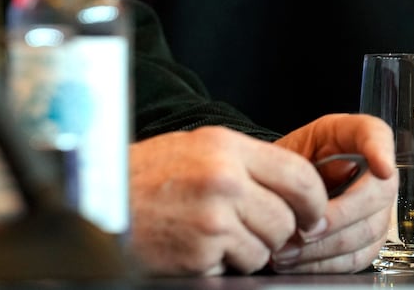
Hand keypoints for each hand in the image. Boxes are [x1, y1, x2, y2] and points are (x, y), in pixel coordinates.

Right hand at [127, 125, 336, 274]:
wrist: (100, 203)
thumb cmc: (143, 177)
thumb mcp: (195, 148)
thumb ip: (242, 163)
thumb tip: (291, 188)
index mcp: (225, 147)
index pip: (299, 174)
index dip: (313, 200)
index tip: (310, 214)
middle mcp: (224, 178)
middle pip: (287, 218)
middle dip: (276, 231)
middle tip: (250, 228)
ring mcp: (214, 217)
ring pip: (267, 247)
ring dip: (248, 249)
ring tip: (213, 234)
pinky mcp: (203, 252)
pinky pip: (239, 266)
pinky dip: (223, 263)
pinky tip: (196, 246)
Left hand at [267, 113, 396, 273]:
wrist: (274, 190)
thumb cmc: (280, 166)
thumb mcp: (284, 151)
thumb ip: (301, 166)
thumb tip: (319, 192)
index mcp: (350, 136)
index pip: (377, 134)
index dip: (382, 150)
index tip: (382, 168)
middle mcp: (373, 171)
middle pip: (379, 192)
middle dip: (340, 216)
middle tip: (304, 229)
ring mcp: (377, 208)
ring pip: (368, 230)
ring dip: (326, 246)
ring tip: (290, 249)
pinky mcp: (369, 240)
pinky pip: (357, 257)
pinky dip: (325, 264)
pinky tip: (299, 261)